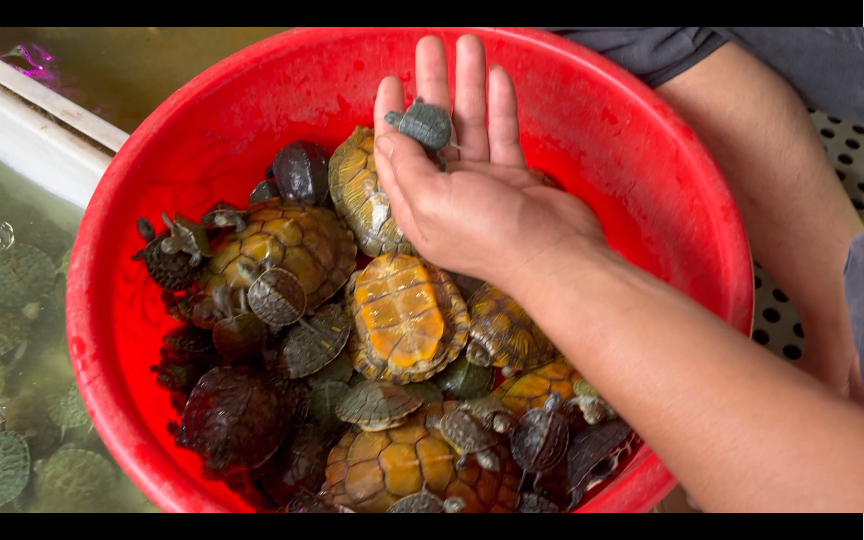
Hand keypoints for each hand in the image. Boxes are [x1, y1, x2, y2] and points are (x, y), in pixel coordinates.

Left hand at [373, 35, 606, 290]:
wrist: (554, 256)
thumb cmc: (489, 235)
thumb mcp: (432, 200)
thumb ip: (407, 165)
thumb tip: (388, 136)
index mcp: (417, 206)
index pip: (394, 153)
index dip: (390, 115)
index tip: (390, 80)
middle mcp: (446, 194)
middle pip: (431, 131)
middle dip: (430, 87)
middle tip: (430, 46)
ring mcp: (481, 185)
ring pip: (469, 125)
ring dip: (467, 85)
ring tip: (469, 44)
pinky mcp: (513, 177)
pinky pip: (502, 134)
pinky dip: (499, 106)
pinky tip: (497, 76)